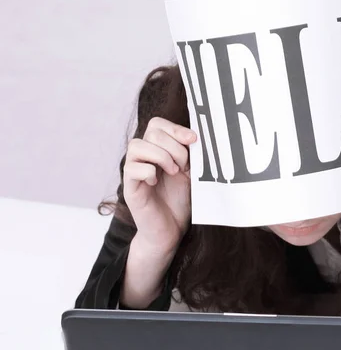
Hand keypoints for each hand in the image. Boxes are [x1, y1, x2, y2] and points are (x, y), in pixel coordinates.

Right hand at [123, 117, 196, 253]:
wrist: (170, 230)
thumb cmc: (179, 201)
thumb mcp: (190, 173)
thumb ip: (190, 154)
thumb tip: (196, 136)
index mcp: (158, 150)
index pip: (158, 124)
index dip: (176, 128)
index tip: (194, 140)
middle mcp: (143, 157)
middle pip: (151, 132)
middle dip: (174, 146)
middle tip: (184, 165)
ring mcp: (134, 171)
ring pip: (137, 146)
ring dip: (160, 156)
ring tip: (173, 172)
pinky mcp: (129, 188)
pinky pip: (131, 169)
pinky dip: (148, 172)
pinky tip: (156, 182)